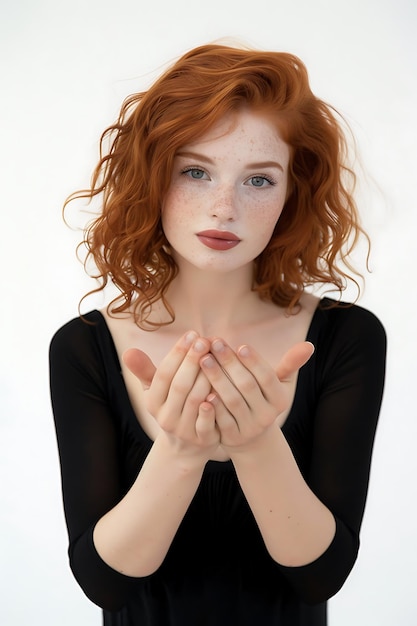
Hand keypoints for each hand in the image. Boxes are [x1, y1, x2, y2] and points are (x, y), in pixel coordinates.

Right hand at [123, 332, 220, 458]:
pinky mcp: (202, 439)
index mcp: (153, 402)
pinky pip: (207, 421)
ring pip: (195, 400)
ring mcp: (184, 430)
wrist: (185, 448)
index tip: (192, 334)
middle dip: (193, 360)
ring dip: (206, 377)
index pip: (164, 374)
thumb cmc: (173, 408)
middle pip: (180, 385)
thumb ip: (145, 370)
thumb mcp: (157, 392)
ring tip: (216, 356)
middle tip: (205, 339)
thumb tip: (128, 350)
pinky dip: (212, 406)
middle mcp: (166, 417)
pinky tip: (219, 389)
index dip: (178, 353)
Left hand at [199, 339, 313, 450]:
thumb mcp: (278, 385)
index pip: (268, 378)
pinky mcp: (231, 437)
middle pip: (247, 386)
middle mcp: (266, 416)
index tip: (240, 345)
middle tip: (215, 343)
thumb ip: (290, 364)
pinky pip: (220, 418)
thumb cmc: (262, 400)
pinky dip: (211, 402)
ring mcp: (248, 428)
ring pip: (231, 400)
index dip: (254, 361)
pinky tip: (200, 385)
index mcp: (279, 400)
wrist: (252, 439)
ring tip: (203, 358)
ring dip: (216, 378)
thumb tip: (309, 345)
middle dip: (230, 363)